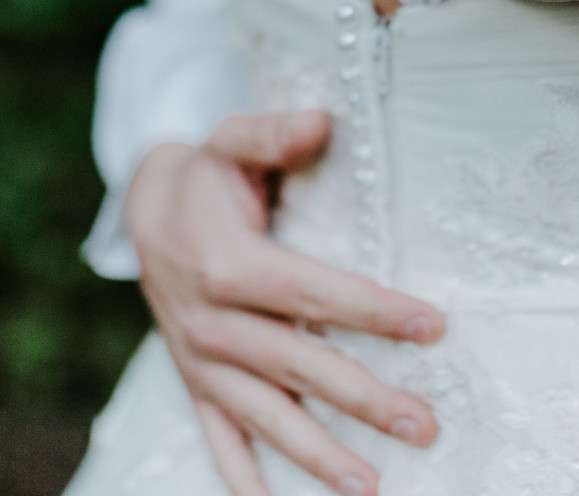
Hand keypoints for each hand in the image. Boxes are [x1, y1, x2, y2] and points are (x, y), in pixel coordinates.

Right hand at [127, 111, 444, 495]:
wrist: (144, 211)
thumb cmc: (206, 176)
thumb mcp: (231, 141)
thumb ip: (273, 134)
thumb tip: (322, 121)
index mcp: (229, 264)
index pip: (316, 292)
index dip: (376, 310)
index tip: (434, 327)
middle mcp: (212, 322)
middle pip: (302, 365)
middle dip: (365, 400)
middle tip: (425, 425)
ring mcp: (202, 361)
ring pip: (266, 416)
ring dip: (318, 455)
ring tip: (373, 486)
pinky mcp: (195, 383)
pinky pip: (219, 439)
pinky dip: (244, 478)